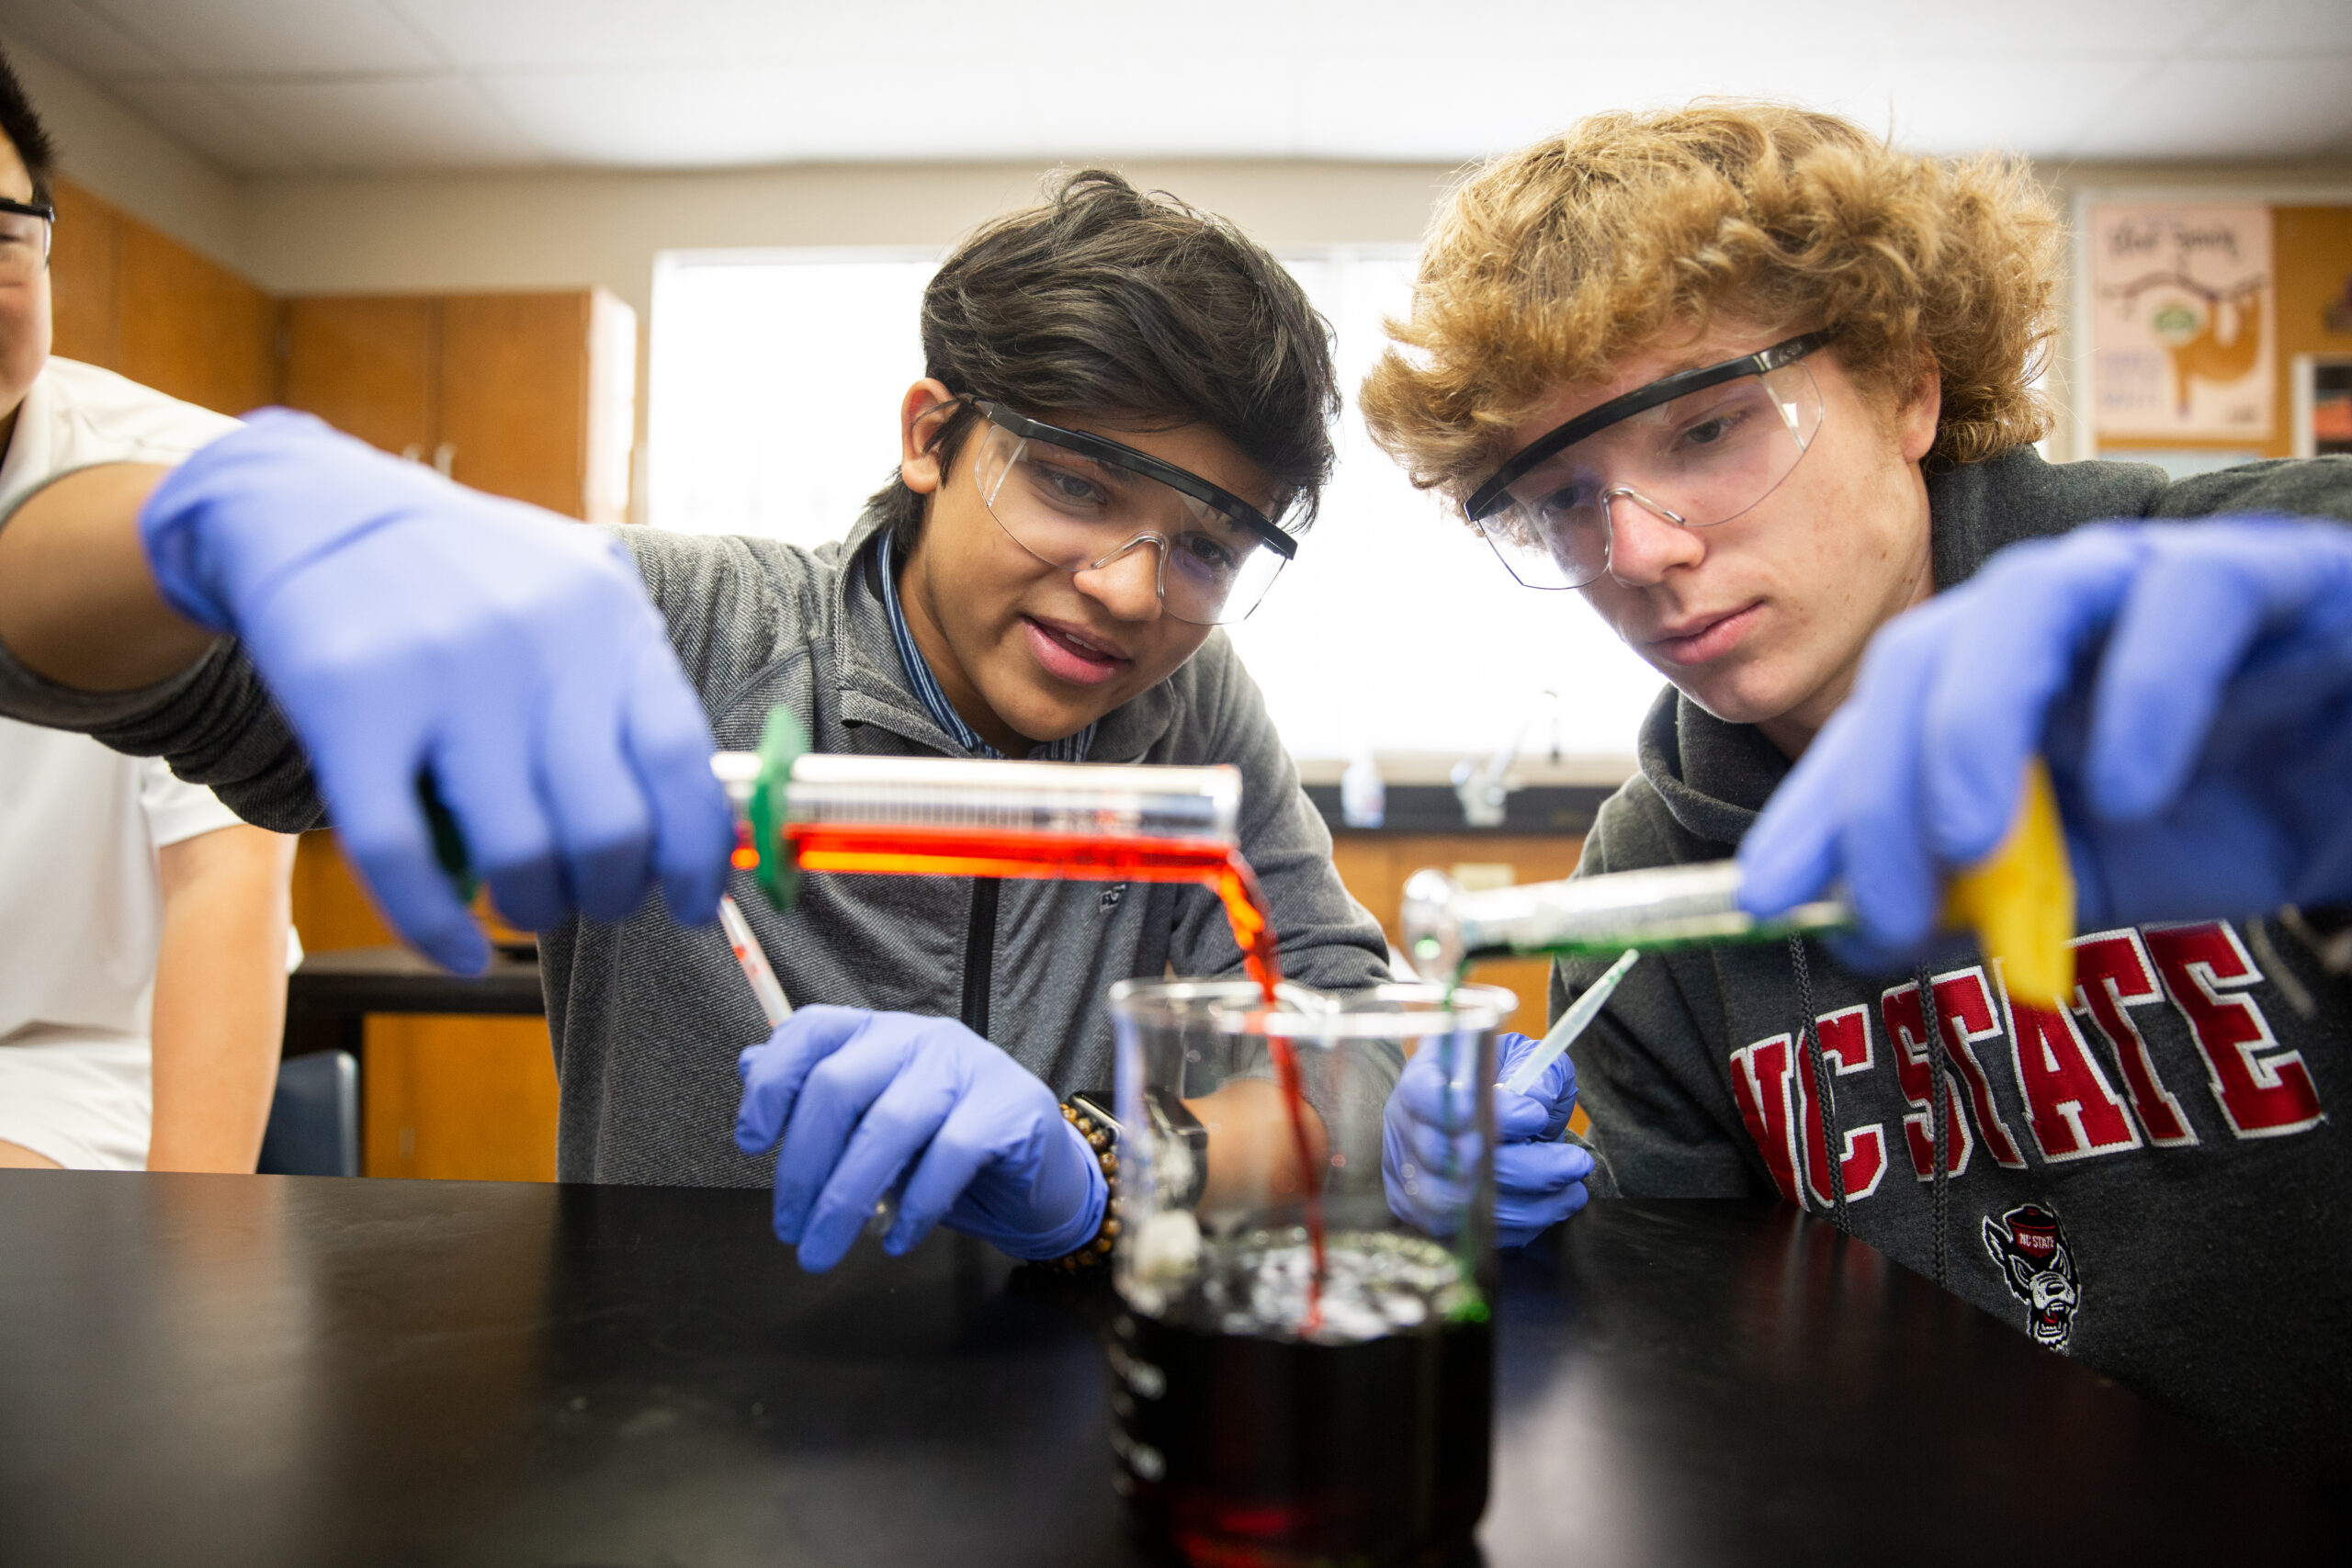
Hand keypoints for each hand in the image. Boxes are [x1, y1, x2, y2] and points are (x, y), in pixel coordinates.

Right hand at [140, 411, 732, 971]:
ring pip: (520, 856)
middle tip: (591, 895)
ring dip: (533, 909)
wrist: (310, 507)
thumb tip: (708, 814)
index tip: (691, 900)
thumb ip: (635, 688)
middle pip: (610, 830)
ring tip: (524, 901)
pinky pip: (405, 857)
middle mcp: (536, 647)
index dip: (700, 857)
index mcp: (608, 622)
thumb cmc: (466, 576)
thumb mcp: (573, 595)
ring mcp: (443, 677)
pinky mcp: (351, 710)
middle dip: (612, 892)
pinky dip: (437, 928)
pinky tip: (456, 945)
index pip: (685, 767)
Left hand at [733, 1005, 1107, 1271]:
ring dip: (845, 1199)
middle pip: (839, 1085)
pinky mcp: (1012, 1106)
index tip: (750, 1142)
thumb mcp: (873, 1126)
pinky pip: (950, 1155)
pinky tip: (896, 1239)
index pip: (813, 1031)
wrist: (1038, 1178)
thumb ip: (816, 1096)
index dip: (773, 1083)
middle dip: (801, 1166)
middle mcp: (921, 1038)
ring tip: (824, 1248)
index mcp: (880, 1034)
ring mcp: (971, 1067)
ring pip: (889, 1125)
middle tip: (789, 1228)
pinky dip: (915, 1205)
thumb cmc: (946, 1152)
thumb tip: (749, 1065)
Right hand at [1383, 1030, 1592, 1247]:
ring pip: (1464, 1205)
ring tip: (1574, 1191)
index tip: (1534, 1116)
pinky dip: (1518, 1225)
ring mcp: (1409, 1178)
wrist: (1479, 1116)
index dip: (1472, 1111)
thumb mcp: (1519, 1057)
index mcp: (1420, 1081)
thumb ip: (1532, 1069)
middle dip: (1528, 1166)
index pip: (1427, 1097)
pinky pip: (1470, 1232)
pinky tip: (1552, 1207)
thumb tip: (1537, 1100)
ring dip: (1529, 1203)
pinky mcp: (1424, 1216)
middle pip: (1455, 1160)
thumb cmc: (1499, 1081)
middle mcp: (1404, 1130)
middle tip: (1575, 1162)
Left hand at [1740, 518, 2351, 959]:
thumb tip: (1858, 924)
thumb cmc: (2234, 808)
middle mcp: (2049, 617)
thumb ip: (1988, 890)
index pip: (1871, 730)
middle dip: (1878, 787)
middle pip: (1918, 660)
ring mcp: (2145, 583)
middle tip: (1888, 908)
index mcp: (1990, 679)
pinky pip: (2186, 601)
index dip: (1813, 811)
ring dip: (1975, 727)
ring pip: (2024, 607)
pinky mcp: (2259, 575)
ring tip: (1971, 841)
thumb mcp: (2091, 872)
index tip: (1765, 899)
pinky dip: (2144, 694)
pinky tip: (2131, 790)